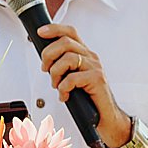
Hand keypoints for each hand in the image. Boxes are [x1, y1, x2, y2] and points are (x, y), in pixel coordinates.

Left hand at [37, 22, 131, 147]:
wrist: (106, 117)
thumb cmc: (88, 99)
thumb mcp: (72, 78)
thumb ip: (62, 67)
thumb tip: (45, 60)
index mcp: (84, 54)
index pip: (70, 32)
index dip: (54, 29)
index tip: (40, 32)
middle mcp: (91, 57)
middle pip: (65, 42)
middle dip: (48, 55)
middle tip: (45, 69)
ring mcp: (95, 67)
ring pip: (68, 58)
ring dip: (55, 73)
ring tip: (56, 85)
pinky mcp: (97, 79)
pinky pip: (72, 78)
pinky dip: (63, 88)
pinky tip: (65, 96)